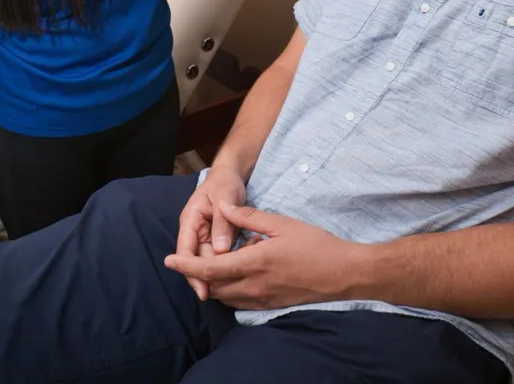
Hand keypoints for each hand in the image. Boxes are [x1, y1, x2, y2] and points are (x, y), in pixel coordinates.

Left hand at [165, 203, 364, 309]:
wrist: (343, 273)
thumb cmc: (315, 245)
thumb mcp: (282, 223)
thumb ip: (250, 217)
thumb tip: (224, 208)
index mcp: (254, 263)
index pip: (210, 268)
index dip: (187, 265)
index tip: (169, 260)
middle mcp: (254, 286)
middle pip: (213, 286)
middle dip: (198, 275)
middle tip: (191, 258)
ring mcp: (263, 299)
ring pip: (225, 297)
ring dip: (214, 283)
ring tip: (216, 262)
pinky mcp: (271, 305)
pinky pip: (240, 302)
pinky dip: (230, 290)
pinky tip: (238, 274)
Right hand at [174, 164, 247, 299]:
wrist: (231, 175)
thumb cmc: (225, 184)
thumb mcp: (225, 198)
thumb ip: (222, 223)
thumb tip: (221, 251)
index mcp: (190, 221)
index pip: (186, 251)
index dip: (191, 271)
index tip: (202, 290)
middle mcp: (194, 232)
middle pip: (197, 261)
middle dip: (207, 278)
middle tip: (222, 295)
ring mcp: (205, 237)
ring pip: (209, 261)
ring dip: (220, 271)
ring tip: (236, 284)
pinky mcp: (217, 241)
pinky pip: (220, 257)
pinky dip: (229, 263)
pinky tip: (241, 272)